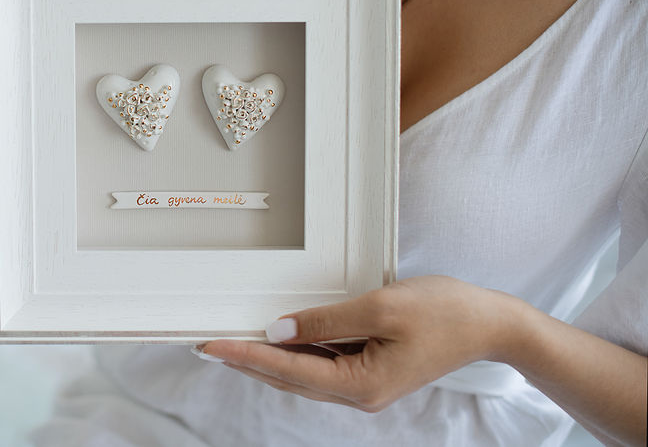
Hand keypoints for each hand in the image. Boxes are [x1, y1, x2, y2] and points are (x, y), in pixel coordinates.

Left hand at [199, 275, 519, 411]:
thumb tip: (280, 331)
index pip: (287, 369)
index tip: (213, 346)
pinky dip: (295, 356)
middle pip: (289, 378)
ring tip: (232, 344)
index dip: (245, 356)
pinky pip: (322, 366)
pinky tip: (279, 342)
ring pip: (302, 375)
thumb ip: (326, 321)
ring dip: (266, 360)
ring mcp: (365, 384)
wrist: (491, 324)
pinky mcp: (371, 371)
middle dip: (247, 362)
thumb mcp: (381, 308)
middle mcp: (359, 392)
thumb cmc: (446, 313)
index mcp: (361, 384)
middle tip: (209, 346)